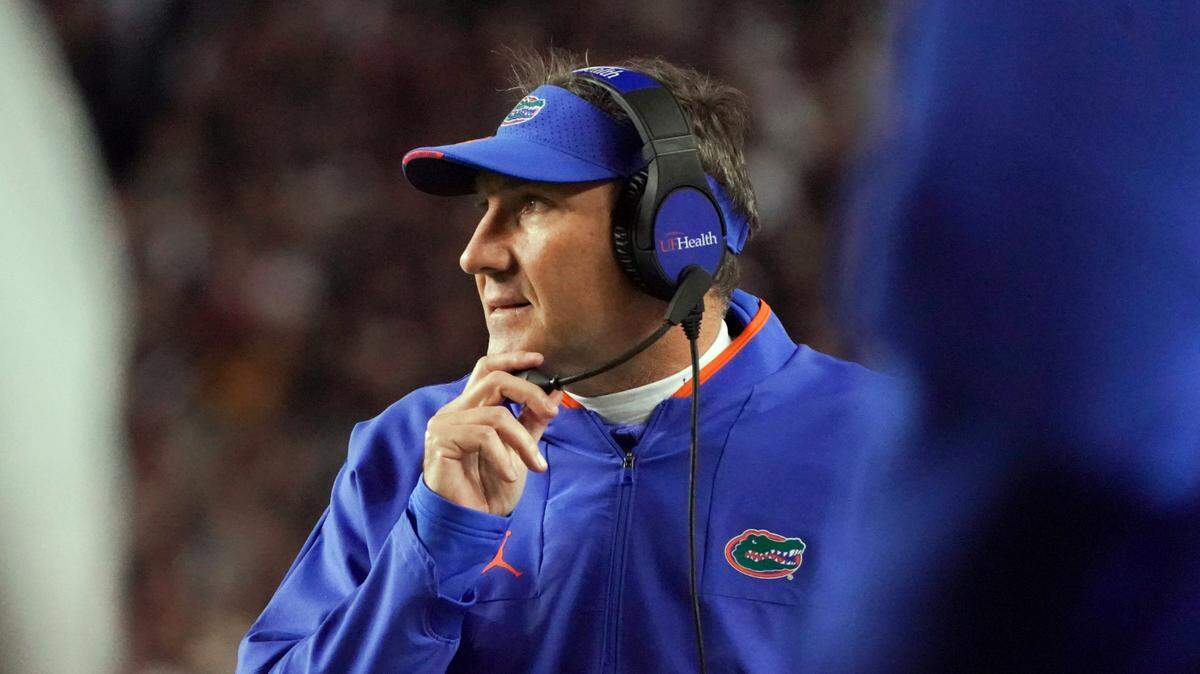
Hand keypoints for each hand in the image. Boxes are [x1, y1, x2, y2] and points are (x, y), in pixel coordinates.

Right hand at [423, 352, 562, 514]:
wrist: (471, 523)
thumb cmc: (491, 489)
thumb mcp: (521, 450)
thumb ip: (533, 421)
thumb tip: (555, 395)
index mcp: (471, 408)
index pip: (487, 369)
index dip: (512, 359)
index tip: (540, 360)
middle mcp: (454, 410)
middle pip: (494, 380)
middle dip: (530, 393)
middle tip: (552, 414)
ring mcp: (444, 424)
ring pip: (496, 414)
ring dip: (524, 441)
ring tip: (535, 464)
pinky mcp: (441, 441)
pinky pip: (484, 436)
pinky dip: (504, 456)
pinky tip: (509, 474)